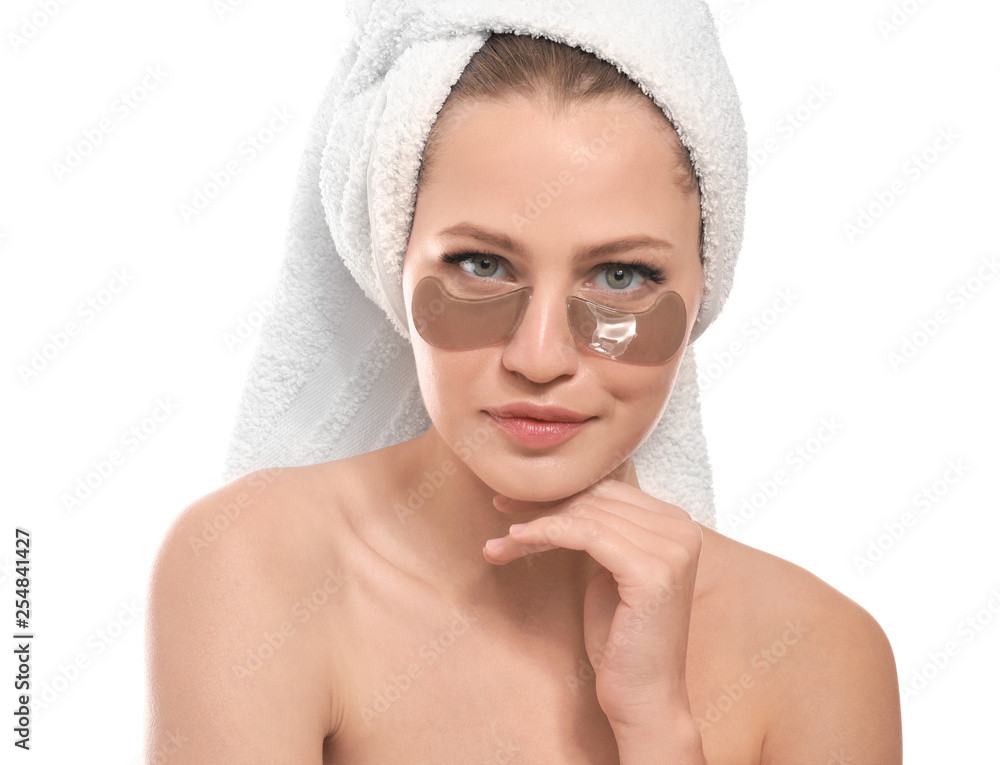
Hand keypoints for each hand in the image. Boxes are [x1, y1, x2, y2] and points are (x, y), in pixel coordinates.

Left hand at [482, 477, 703, 731]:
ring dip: (535, 522)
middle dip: (542, 505)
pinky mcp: (652, 570)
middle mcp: (682, 529)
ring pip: (586, 515)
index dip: (559, 493)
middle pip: (596, 498)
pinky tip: (517, 540)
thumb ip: (598, 532)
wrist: (644, 699)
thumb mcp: (607, 572)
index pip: (607, 490)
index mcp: (676, 524)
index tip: (514, 502)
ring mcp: (672, 548)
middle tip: (500, 512)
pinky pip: (586, 534)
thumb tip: (553, 496)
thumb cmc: (621, 640)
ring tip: (500, 540)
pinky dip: (547, 532)